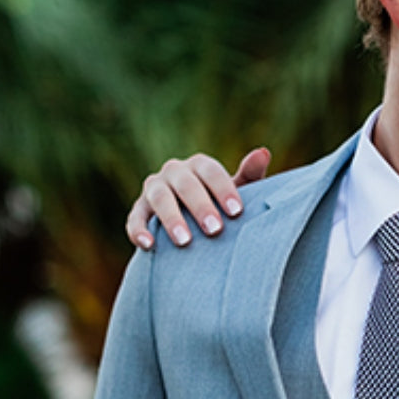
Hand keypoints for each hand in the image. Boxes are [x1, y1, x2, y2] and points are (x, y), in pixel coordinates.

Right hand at [126, 147, 271, 249]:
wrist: (195, 225)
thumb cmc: (220, 205)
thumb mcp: (237, 192)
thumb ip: (249, 175)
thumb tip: (263, 153)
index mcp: (199, 165)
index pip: (210, 171)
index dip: (223, 189)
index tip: (237, 212)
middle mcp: (174, 172)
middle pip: (185, 184)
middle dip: (200, 206)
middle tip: (215, 230)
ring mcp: (153, 189)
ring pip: (159, 198)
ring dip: (171, 218)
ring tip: (185, 242)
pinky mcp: (139, 210)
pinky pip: (135, 218)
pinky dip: (139, 231)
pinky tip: (149, 246)